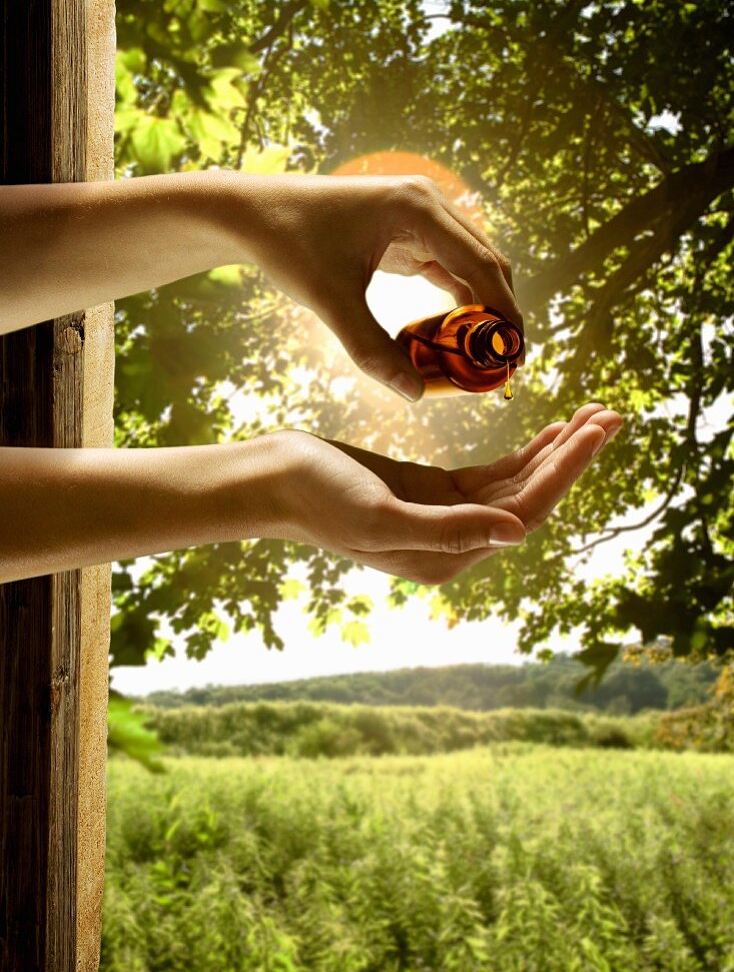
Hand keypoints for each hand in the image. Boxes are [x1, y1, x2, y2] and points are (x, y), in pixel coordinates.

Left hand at [235, 172, 520, 400]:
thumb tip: (414, 395)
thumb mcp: (330, 302)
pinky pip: (448, 269)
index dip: (504, 312)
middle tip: (504, 366)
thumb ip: (371, 349)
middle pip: (487, 263)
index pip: (481, 265)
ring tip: (483, 360)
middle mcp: (428, 204)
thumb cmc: (290, 244)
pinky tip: (454, 340)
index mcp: (417, 209)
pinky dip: (457, 303)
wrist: (255, 213)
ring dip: (480, 310)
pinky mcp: (410, 231)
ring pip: (472, 267)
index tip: (515, 355)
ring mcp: (422, 215)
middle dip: (499, 315)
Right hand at [271, 403, 622, 582]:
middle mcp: (454, 542)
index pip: (521, 514)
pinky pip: (492, 474)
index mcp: (445, 557)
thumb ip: (448, 530)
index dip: (562, 473)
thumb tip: (517, 533)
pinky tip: (551, 432)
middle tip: (612, 415)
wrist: (275, 480)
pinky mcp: (434, 491)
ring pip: (515, 483)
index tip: (594, 432)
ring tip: (594, 416)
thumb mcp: (378, 515)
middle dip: (572, 457)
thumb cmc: (317, 498)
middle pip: (529, 499)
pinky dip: (524, 452)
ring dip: (555, 451)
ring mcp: (446, 515)